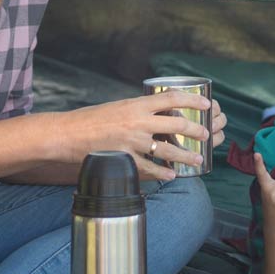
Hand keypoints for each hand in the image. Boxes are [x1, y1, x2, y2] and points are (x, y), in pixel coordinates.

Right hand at [61, 92, 212, 181]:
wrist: (67, 133)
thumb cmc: (90, 120)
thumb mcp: (118, 108)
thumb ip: (138, 112)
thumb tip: (158, 116)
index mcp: (136, 104)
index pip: (172, 98)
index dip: (193, 101)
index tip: (207, 105)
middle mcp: (138, 122)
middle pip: (178, 125)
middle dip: (197, 131)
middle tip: (207, 135)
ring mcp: (133, 142)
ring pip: (169, 150)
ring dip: (187, 156)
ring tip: (198, 159)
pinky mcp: (125, 160)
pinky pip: (151, 169)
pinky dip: (164, 173)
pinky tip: (172, 175)